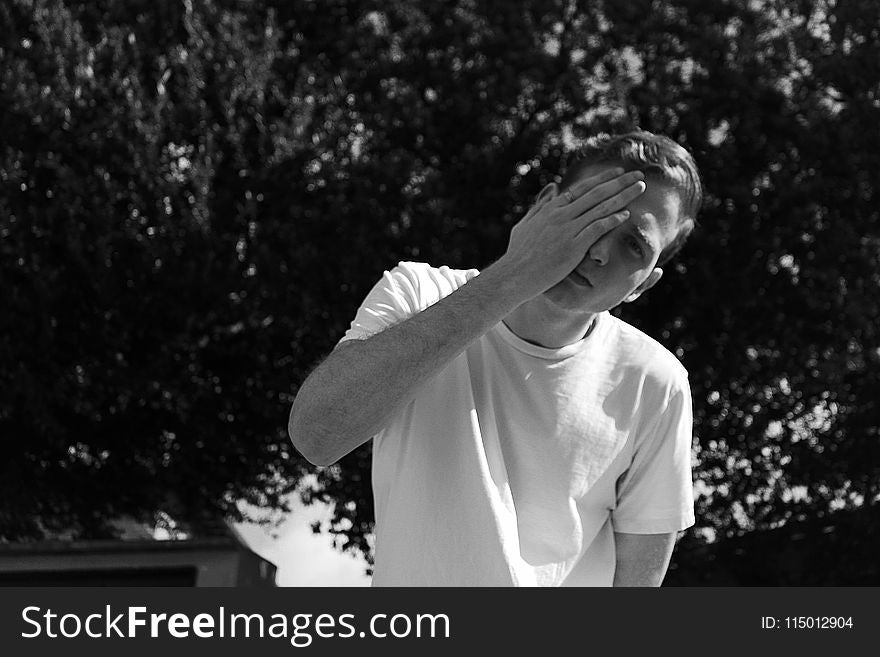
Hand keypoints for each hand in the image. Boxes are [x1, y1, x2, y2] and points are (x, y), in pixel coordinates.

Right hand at [494, 167, 645, 299]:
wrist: (513, 275)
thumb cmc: (518, 254)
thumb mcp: (525, 224)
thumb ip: (540, 205)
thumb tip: (553, 187)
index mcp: (551, 208)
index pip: (582, 188)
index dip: (603, 179)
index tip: (618, 172)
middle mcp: (561, 215)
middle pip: (596, 193)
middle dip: (620, 182)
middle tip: (639, 174)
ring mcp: (567, 230)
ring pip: (600, 207)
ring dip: (623, 196)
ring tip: (640, 188)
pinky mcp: (572, 247)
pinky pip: (596, 229)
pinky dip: (612, 220)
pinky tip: (626, 214)